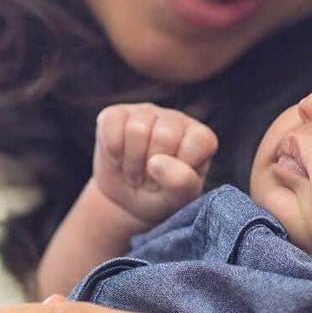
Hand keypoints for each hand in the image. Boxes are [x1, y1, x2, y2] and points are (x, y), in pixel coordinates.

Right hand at [93, 103, 217, 226]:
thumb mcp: (179, 198)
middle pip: (164, 136)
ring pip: (137, 129)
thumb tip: (157, 162)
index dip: (180, 169)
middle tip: (148, 179)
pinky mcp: (116, 114)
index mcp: (200, 138)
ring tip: (134, 171)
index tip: (172, 181)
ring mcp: (145, 113)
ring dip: (131, 162)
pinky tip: (117, 158)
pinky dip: (112, 150)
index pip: (198, 143)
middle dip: (151, 167)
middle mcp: (175, 119)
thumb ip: (182, 182)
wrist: (127, 200)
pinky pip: (111, 124)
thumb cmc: (161, 196)